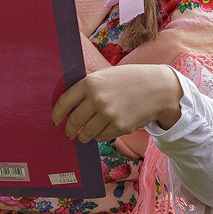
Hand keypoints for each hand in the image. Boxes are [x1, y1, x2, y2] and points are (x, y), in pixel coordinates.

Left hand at [52, 65, 181, 142]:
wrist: (158, 88)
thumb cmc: (130, 80)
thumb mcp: (106, 76)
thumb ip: (89, 89)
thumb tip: (70, 108)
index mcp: (90, 83)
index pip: (64, 102)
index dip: (57, 114)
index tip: (55, 120)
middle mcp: (97, 98)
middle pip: (74, 121)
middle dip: (69, 130)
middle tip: (69, 133)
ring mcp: (108, 114)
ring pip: (86, 132)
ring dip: (83, 136)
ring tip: (84, 136)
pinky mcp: (120, 126)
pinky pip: (101, 137)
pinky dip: (99, 136)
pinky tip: (102, 132)